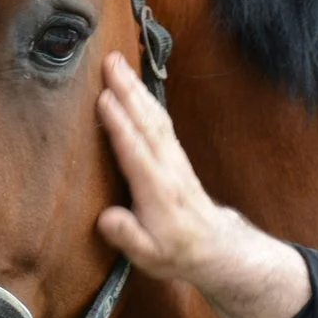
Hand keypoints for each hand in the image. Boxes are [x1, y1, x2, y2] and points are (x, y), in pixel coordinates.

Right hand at [95, 54, 310, 317]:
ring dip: (136, 87)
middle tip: (110, 61)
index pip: (136, 151)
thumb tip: (107, 218)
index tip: (104, 99)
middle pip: (146, 122)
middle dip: (128, 90)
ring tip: (119, 63)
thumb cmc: (175, 251)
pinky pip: (160, 120)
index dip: (119, 125)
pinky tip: (136, 85)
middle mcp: (167, 167)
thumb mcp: (149, 256)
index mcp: (157, 190)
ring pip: (154, 115)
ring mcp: (173, 157)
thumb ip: (128, 236)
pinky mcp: (174, 153)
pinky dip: (147, 98)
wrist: (213, 247)